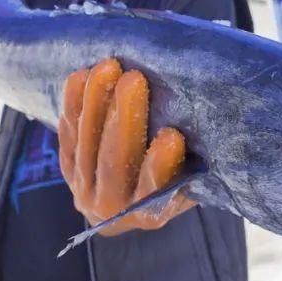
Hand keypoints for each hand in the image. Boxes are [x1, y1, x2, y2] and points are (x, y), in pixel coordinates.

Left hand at [58, 58, 194, 235]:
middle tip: (134, 79)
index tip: (172, 136)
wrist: (123, 202)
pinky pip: (67, 132)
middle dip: (124, 117)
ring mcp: (84, 185)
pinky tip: (82, 76)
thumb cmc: (171, 181)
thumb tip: (214, 126)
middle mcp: (111, 204)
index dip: (160, 164)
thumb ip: (192, 163)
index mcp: (149, 213)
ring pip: (87, 142)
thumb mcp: (187, 181)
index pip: (154, 189)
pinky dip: (73, 103)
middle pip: (115, 159)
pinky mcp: (66, 165)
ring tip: (109, 67)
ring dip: (96, 101)